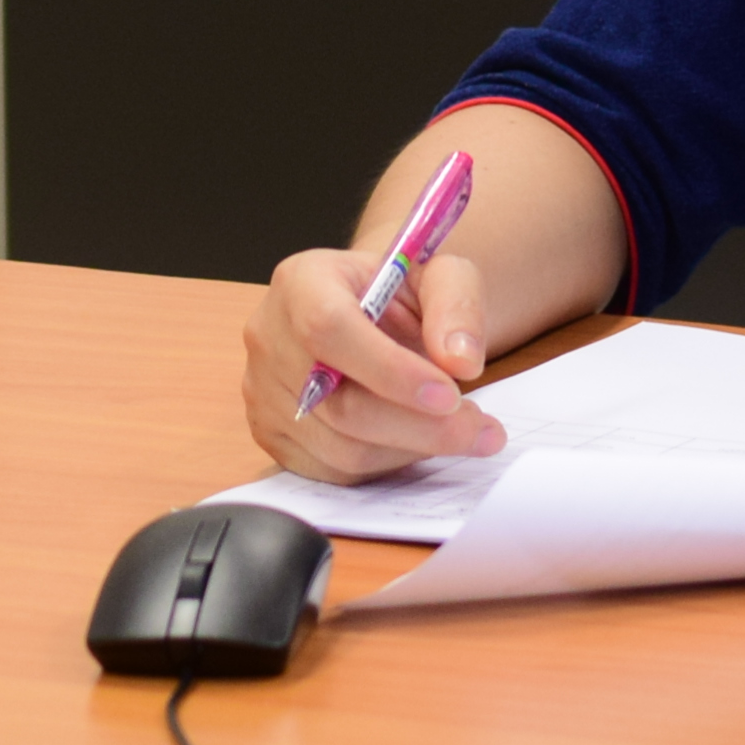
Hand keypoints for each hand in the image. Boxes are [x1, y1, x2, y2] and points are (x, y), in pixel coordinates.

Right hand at [241, 242, 506, 481]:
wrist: (372, 314)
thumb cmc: (399, 292)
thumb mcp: (439, 274)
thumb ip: (456, 305)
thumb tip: (461, 361)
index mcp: (301, 282)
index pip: (329, 329)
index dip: (389, 370)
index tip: (450, 395)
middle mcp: (270, 337)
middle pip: (337, 404)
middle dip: (419, 426)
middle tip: (480, 429)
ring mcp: (264, 392)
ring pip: (339, 447)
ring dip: (412, 449)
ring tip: (464, 432)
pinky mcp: (274, 436)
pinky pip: (334, 471)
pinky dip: (388, 463)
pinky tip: (421, 440)